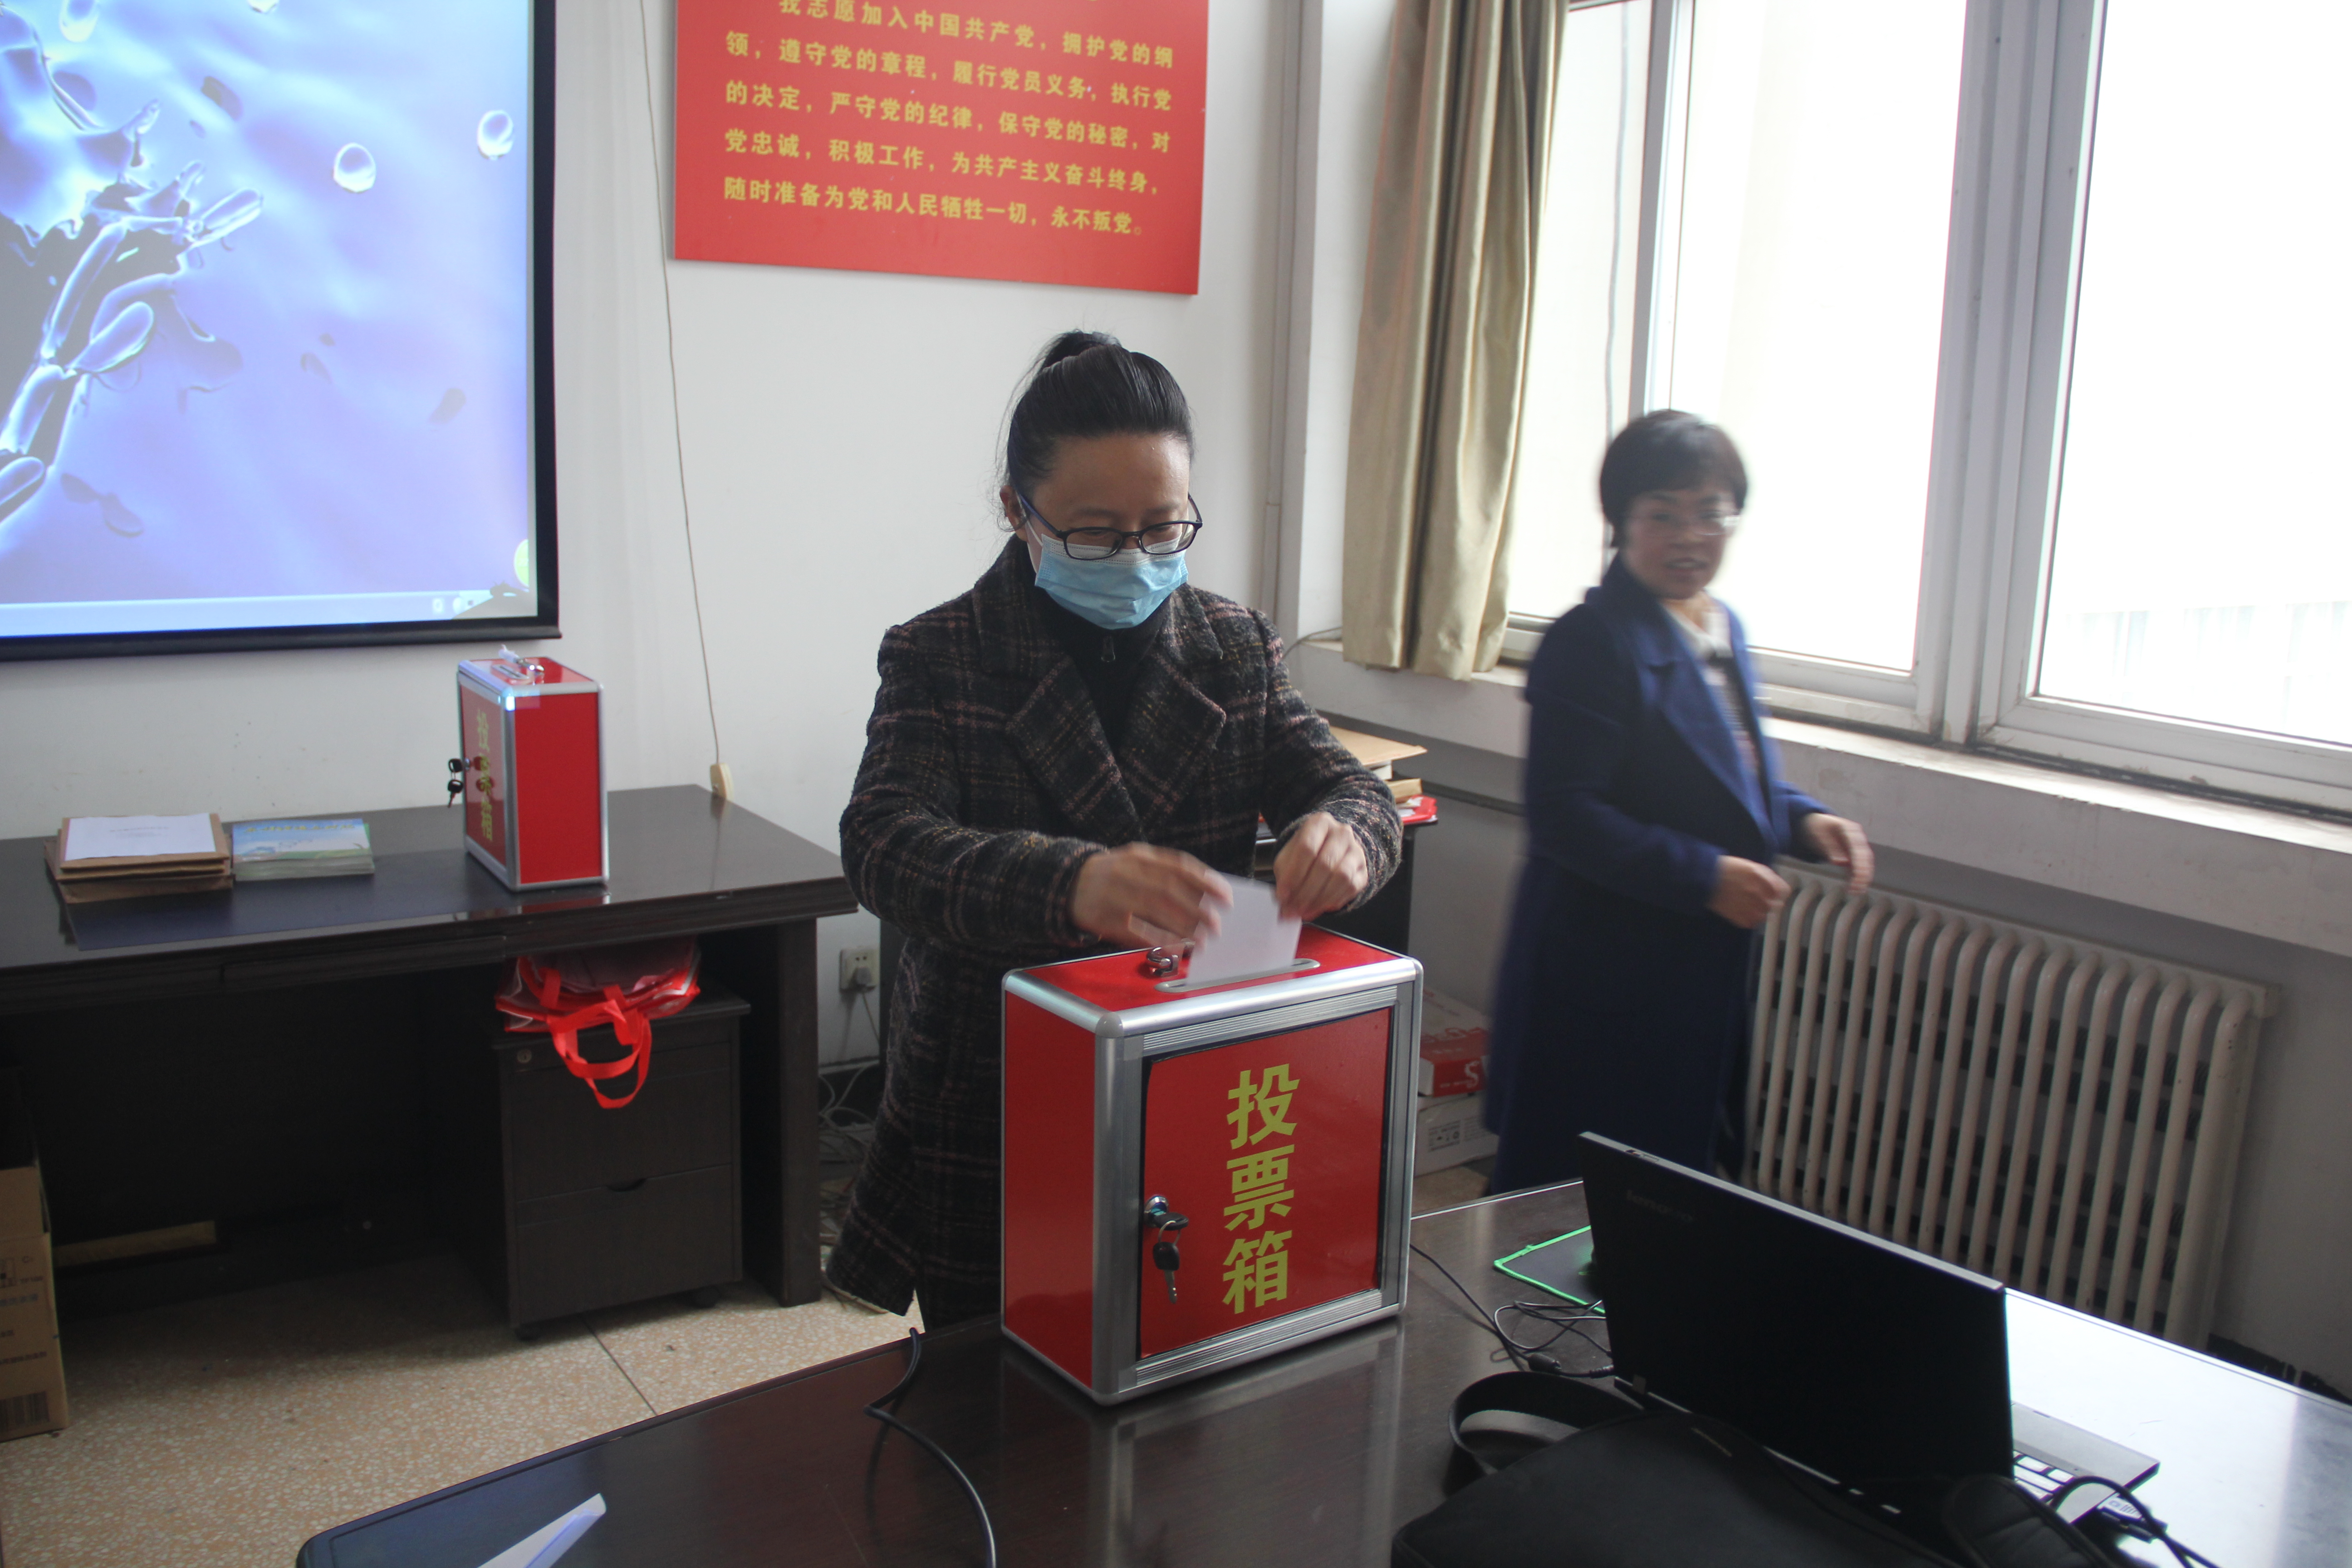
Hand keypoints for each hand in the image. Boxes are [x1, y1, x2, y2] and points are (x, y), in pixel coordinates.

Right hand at [1069, 844, 1230, 945]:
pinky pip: (1136, 931)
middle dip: (1196, 909)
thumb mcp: (1136, 861)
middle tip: (1216, 924)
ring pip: (1154, 911)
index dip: (1204, 881)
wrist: (1067, 884)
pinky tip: (1176, 948)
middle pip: (1168, 890)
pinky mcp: (1104, 919)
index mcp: (1139, 856)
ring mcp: (1114, 896)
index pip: (1178, 866)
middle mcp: (1127, 873)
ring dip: (1182, 927)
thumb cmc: (1112, 874)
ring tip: (1202, 940)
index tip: (1224, 896)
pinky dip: (1158, 940)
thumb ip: (1166, 871)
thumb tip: (1204, 890)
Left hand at [1273, 811, 1367, 920]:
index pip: (1306, 848)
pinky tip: (1321, 907)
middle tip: (1294, 909)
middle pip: (1325, 864)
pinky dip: (1335, 900)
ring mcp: (1356, 851)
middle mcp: (1341, 833)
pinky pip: (1352, 887)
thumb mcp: (1289, 857)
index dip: (1294, 874)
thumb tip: (1284, 901)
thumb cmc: (1306, 852)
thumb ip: (1285, 876)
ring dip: (1321, 898)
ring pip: (1341, 877)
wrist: (1329, 849)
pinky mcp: (1363, 870)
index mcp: (1320, 823)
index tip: (1283, 895)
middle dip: (1307, 891)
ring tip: (1305, 911)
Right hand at [1707, 856, 1789, 928]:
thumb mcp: (1752, 866)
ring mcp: (1750, 908)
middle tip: (1757, 897)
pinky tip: (1740, 910)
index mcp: (1764, 879)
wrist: (1705, 879)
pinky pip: (1751, 923)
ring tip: (1747, 905)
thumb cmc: (1728, 869)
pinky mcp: (1740, 918)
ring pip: (1764, 915)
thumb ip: (1768, 877)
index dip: (1779, 891)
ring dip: (1759, 911)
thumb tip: (1779, 888)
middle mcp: (1760, 894)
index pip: (1784, 891)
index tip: (1774, 892)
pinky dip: (1748, 918)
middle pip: (1775, 905)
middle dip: (1769, 901)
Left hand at [1801, 813, 1874, 892]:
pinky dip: (1856, 878)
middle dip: (1862, 873)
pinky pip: (1857, 867)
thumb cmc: (1815, 827)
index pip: (1857, 847)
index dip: (1859, 862)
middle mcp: (1857, 838)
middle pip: (1864, 856)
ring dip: (1862, 878)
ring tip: (1856, 892)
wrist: (1814, 823)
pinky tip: (1855, 890)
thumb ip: (1829, 847)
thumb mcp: (1817, 833)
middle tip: (1857, 888)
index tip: (1858, 875)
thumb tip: (1841, 862)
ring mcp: (1856, 847)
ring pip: (1864, 864)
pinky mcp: (1852, 856)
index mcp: (1849, 829)